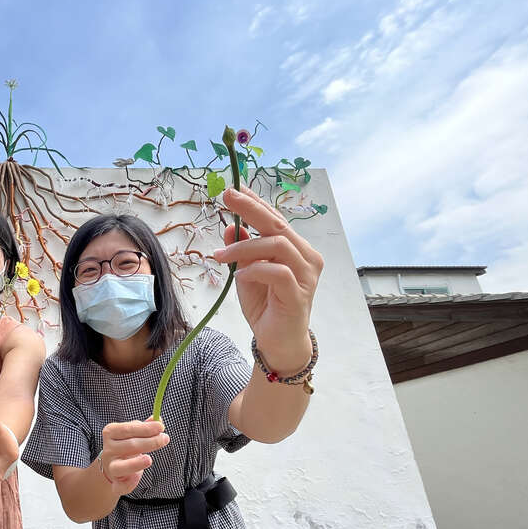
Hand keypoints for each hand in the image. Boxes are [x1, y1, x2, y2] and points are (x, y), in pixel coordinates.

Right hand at [99, 419, 169, 495]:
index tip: (161, 426)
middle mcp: (108, 449)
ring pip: (121, 467)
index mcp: (111, 432)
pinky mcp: (116, 483)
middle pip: (129, 446)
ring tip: (149, 459)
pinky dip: (129, 483)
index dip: (145, 428)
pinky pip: (121, 485)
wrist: (112, 465)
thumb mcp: (133, 432)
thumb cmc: (126, 445)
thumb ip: (145, 426)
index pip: (128, 429)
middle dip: (149, 442)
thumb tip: (158, 418)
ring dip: (136, 463)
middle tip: (164, 439)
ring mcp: (111, 467)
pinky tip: (136, 477)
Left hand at [213, 185, 323, 373]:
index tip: (236, 187)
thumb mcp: (245, 272)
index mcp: (295, 249)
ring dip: (245, 246)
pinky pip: (277, 272)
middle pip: (279, 225)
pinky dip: (255, 269)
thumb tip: (230, 225)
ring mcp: (306, 275)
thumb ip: (241, 250)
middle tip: (228, 196)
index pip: (276, 219)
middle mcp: (306, 257)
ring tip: (221, 256)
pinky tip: (239, 275)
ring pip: (278, 245)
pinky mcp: (299, 294)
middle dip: (251, 208)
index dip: (256, 202)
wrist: (277, 341)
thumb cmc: (265, 305)